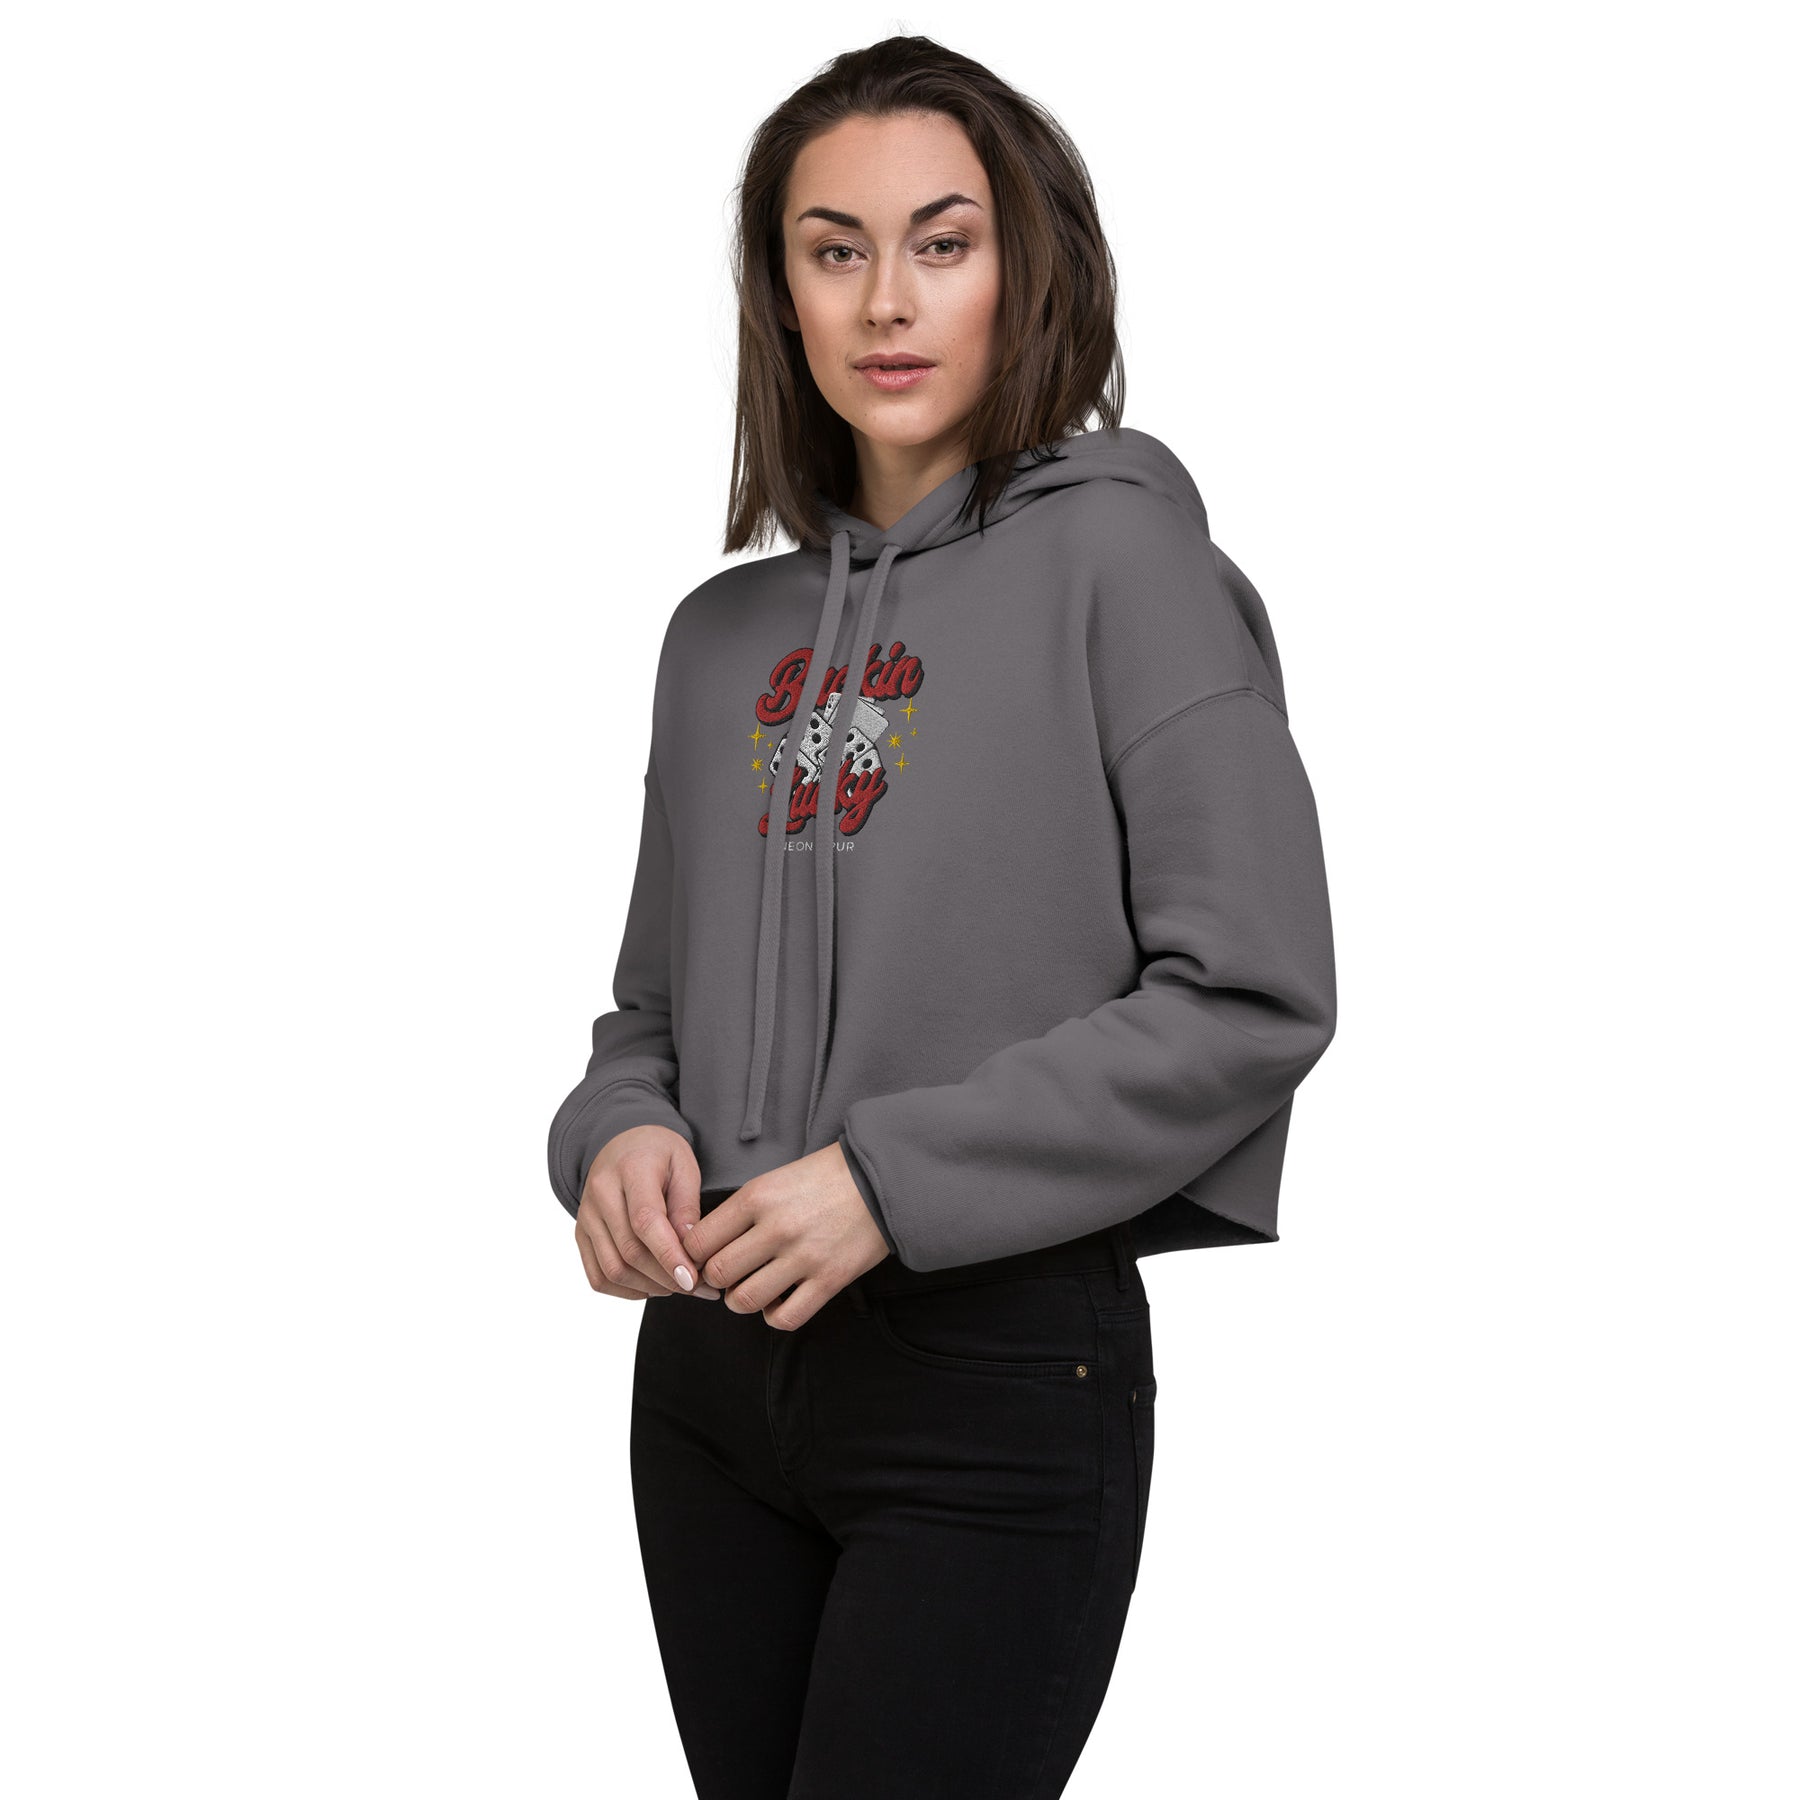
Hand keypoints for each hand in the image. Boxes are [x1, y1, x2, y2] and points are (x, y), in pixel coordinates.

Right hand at [574, 1124, 722, 1301]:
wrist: (623, 1145)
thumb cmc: (660, 1155)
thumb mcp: (685, 1165)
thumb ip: (687, 1205)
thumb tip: (690, 1249)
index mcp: (631, 1168)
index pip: (645, 1220)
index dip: (669, 1255)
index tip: (693, 1279)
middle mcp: (601, 1193)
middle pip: (630, 1251)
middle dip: (667, 1278)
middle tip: (699, 1286)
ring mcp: (586, 1216)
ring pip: (613, 1270)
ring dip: (650, 1288)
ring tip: (679, 1285)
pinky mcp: (581, 1235)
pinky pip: (598, 1277)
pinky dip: (627, 1291)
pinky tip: (653, 1285)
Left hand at [678, 1141, 891, 1329]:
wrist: (882, 1179)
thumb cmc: (825, 1176)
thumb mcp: (775, 1179)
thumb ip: (742, 1209)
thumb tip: (707, 1243)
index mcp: (757, 1197)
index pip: (699, 1241)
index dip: (693, 1255)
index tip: (701, 1258)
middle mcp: (776, 1228)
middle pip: (717, 1273)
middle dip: (714, 1280)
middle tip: (725, 1276)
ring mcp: (803, 1257)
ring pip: (744, 1300)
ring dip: (740, 1301)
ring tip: (750, 1289)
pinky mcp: (829, 1280)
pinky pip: (786, 1318)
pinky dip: (774, 1316)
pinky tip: (779, 1302)